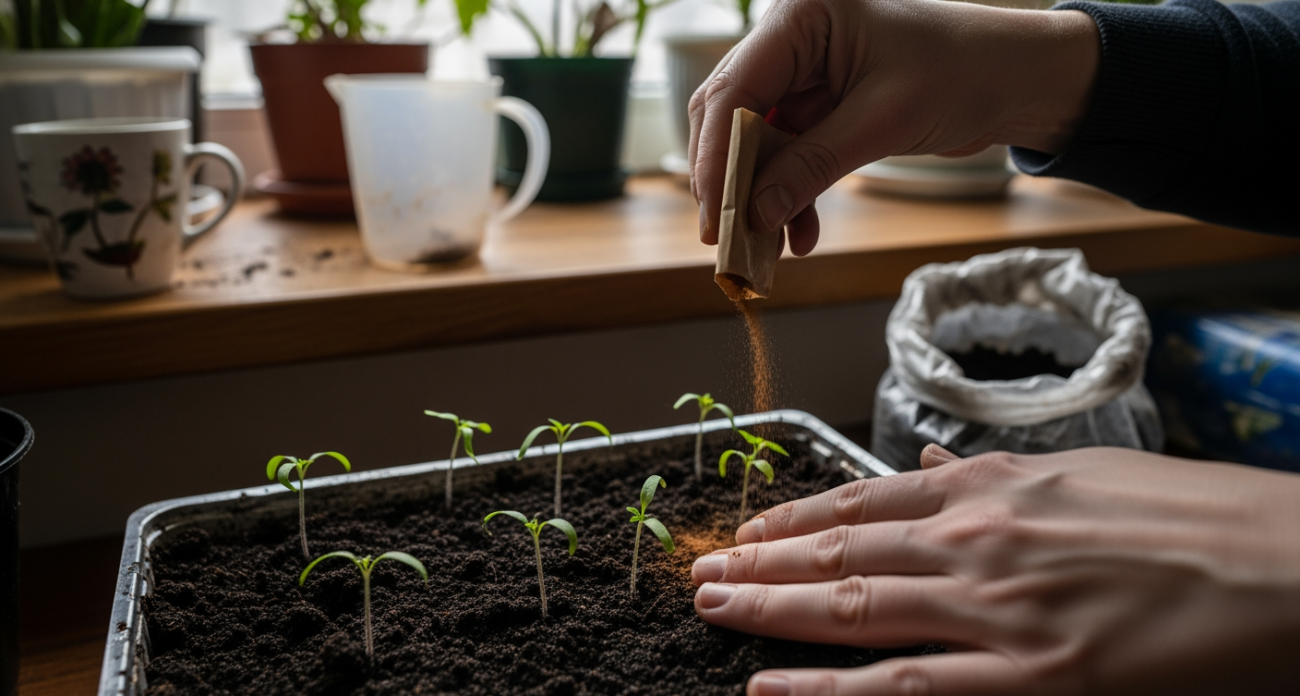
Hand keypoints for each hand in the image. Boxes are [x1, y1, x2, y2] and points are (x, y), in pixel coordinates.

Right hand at [688, 0, 1098, 254]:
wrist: (1020, 78)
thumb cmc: (965, 72)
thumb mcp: (884, 120)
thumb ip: (812, 165)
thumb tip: (754, 214)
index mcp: (801, 16)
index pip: (734, 89)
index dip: (716, 156)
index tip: (714, 213)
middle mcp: (793, 40)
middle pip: (732, 114)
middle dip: (732, 179)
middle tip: (727, 236)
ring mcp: (805, 74)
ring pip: (757, 142)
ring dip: (762, 194)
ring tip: (768, 246)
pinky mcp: (821, 106)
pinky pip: (788, 155)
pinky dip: (791, 194)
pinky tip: (801, 233)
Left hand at [691, 446, 1299, 694]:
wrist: (1289, 562)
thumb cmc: (1198, 515)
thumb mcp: (1086, 475)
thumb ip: (998, 476)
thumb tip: (937, 466)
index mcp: (996, 485)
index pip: (865, 500)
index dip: (797, 518)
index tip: (750, 529)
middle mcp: (978, 537)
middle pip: (841, 551)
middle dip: (762, 562)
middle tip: (700, 573)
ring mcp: (996, 608)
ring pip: (852, 608)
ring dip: (770, 610)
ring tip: (709, 611)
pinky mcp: (1034, 678)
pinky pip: (905, 687)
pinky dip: (828, 692)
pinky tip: (769, 692)